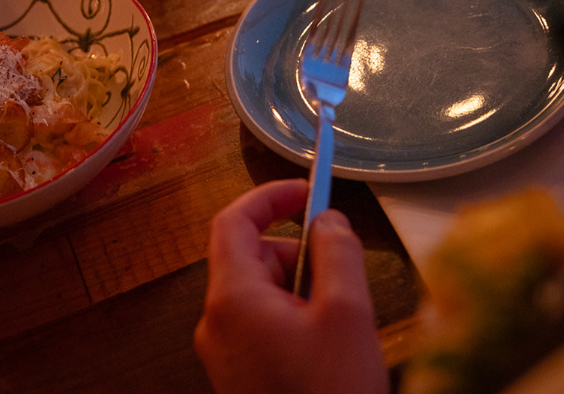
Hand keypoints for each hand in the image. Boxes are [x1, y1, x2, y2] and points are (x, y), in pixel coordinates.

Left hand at [195, 179, 387, 393]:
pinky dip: (292, 318)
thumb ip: (337, 251)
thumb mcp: (347, 312)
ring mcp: (223, 355)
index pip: (234, 221)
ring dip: (298, 289)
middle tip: (339, 271)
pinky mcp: (238, 378)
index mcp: (232, 298)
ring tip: (338, 324)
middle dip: (294, 251)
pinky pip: (260, 326)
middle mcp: (216, 323)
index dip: (269, 196)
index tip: (306, 189)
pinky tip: (326, 350)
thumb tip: (327, 220)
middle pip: (249, 256)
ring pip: (259, 292)